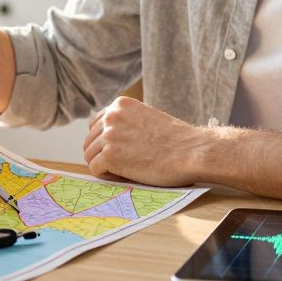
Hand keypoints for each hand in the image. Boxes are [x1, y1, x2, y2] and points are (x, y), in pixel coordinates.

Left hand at [82, 97, 210, 186]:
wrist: (191, 151)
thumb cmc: (176, 140)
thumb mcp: (147, 118)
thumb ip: (127, 123)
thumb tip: (109, 139)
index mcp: (121, 104)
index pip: (96, 123)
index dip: (105, 141)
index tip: (118, 150)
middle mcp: (111, 116)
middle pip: (90, 140)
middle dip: (102, 154)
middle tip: (122, 164)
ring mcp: (109, 135)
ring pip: (89, 155)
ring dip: (103, 165)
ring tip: (124, 171)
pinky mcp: (110, 156)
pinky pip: (94, 169)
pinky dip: (106, 176)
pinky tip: (123, 176)